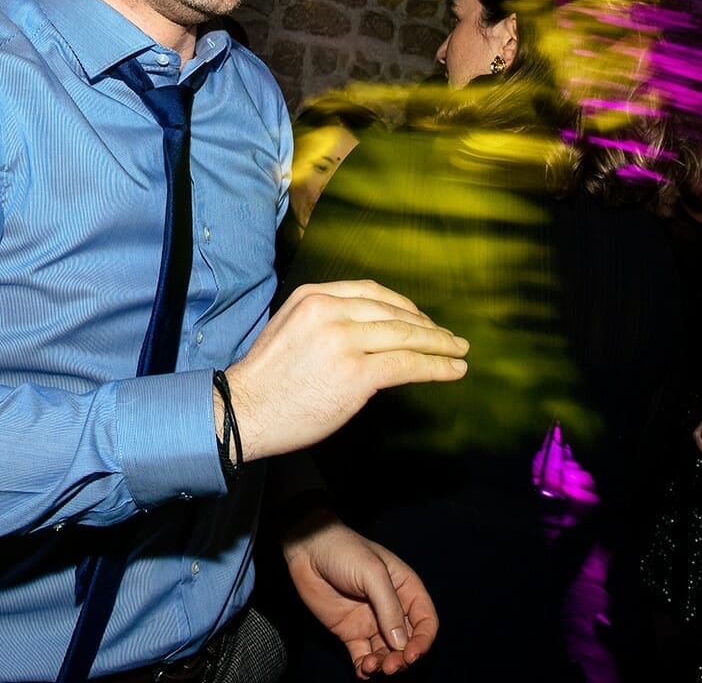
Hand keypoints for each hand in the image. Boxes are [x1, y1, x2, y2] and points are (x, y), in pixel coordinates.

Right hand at [227, 281, 466, 462]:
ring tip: (459, 352)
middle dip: (427, 326)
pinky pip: (407, 365)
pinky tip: (452, 370)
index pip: (371, 292)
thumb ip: (324, 321)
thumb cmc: (266, 380)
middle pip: (393, 312)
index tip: (420, 318)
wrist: (242, 410)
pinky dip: (435, 367)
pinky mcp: (357, 373)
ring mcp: (344, 340)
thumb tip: (365, 332)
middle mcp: (330, 311)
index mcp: (313, 296)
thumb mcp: (289, 329)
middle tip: (450, 338)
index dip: (403, 305)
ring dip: (439, 345)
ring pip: (405, 336)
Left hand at [284, 509, 436, 676]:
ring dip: (384, 664)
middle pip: (407, 642)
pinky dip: (365, 667)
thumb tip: (401, 643)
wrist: (307, 550)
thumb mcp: (372, 573)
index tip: (411, 655)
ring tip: (372, 666)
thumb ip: (389, 607)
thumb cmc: (344, 551)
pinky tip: (362, 671)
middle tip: (390, 667)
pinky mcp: (350, 632)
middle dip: (402, 658)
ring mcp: (371, 622)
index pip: (425, 621)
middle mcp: (392, 609)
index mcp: (406, 589)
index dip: (423, 641)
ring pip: (387, 653)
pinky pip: (363, 656)